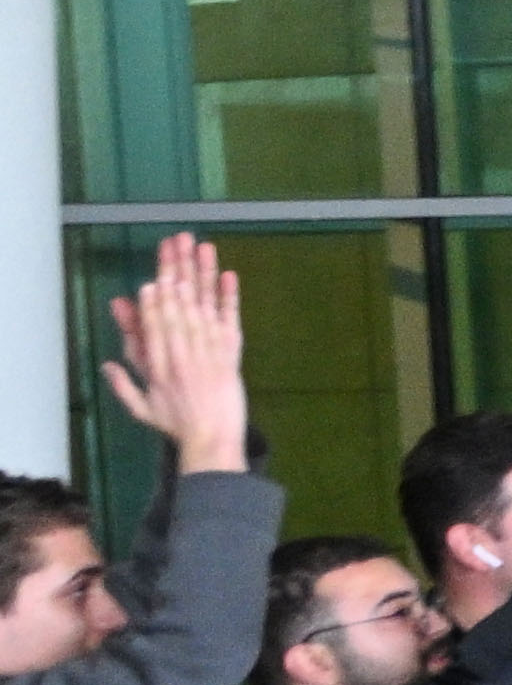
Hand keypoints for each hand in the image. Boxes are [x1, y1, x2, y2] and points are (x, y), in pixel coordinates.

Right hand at [87, 235, 243, 478]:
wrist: (214, 439)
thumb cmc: (176, 424)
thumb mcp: (141, 408)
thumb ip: (123, 384)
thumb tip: (106, 363)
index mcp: (160, 366)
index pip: (156, 328)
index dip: (155, 304)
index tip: (153, 280)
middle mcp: (185, 355)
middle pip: (179, 308)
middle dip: (176, 274)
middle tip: (174, 246)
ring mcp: (211, 352)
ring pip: (204, 307)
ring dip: (201, 275)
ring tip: (199, 248)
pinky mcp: (232, 353)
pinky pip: (231, 320)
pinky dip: (229, 297)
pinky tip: (228, 274)